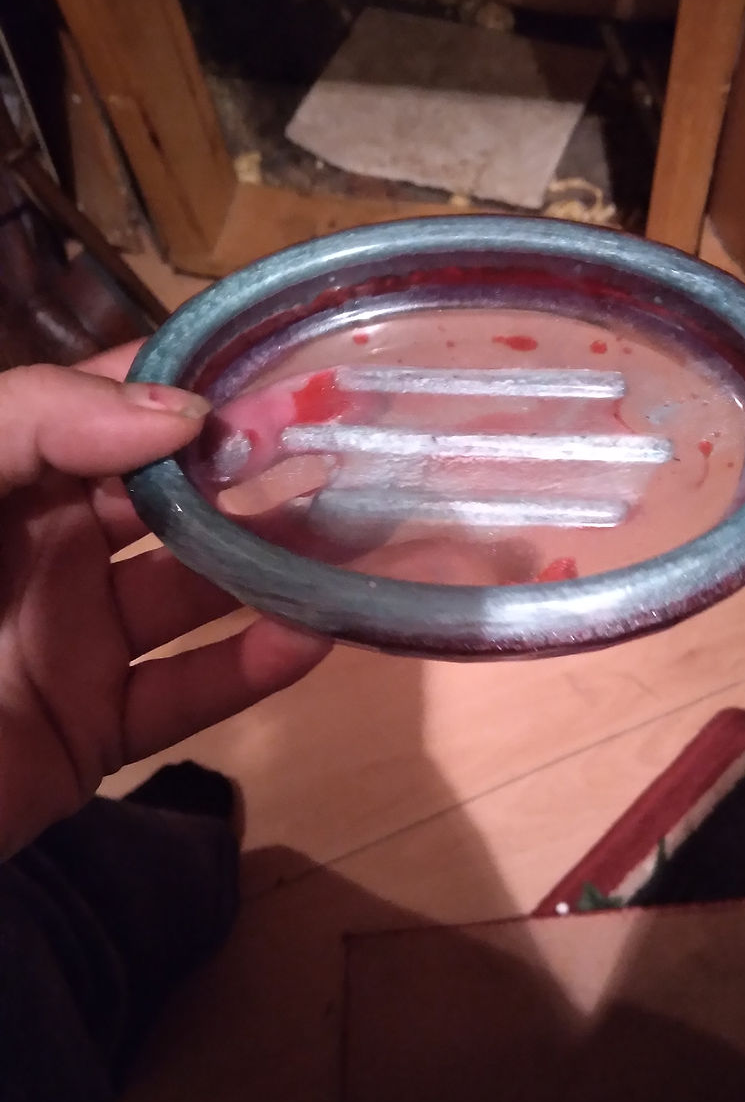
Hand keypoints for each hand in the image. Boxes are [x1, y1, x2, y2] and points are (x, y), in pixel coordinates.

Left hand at [0, 344, 331, 855]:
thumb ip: (37, 423)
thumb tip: (185, 413)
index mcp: (7, 476)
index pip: (108, 409)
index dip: (187, 384)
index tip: (279, 371)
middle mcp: (47, 548)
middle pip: (169, 499)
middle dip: (252, 473)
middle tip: (346, 452)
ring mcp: (74, 642)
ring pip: (193, 594)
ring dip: (270, 568)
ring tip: (352, 538)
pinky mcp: (93, 730)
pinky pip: (185, 695)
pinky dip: (250, 670)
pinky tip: (311, 637)